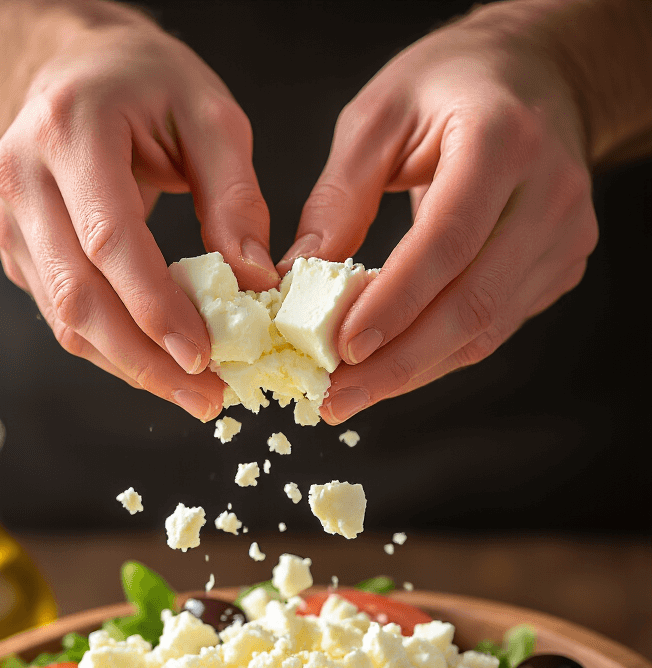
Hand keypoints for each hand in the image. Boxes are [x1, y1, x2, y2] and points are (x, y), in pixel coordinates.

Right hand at [0, 14, 277, 419]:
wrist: (78, 70)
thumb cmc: (147, 85)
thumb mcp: (210, 114)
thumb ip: (235, 196)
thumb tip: (254, 283)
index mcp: (70, 130)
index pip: (109, 241)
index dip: (155, 308)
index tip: (202, 356)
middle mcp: (23, 176)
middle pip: (79, 295)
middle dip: (145, 360)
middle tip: (204, 396)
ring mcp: (10, 218)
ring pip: (65, 319)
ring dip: (131, 367)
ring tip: (192, 393)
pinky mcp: (16, 250)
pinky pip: (64, 316)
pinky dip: (114, 350)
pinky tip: (161, 365)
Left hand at [278, 4, 598, 423]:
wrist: (540, 74)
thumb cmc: (452, 84)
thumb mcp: (381, 113)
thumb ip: (340, 196)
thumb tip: (297, 278)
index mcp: (503, 139)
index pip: (448, 241)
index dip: (396, 303)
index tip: (343, 348)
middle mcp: (549, 193)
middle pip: (474, 304)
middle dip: (399, 363)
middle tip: (335, 398)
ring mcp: (565, 237)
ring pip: (486, 331)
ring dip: (414, 371)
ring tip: (351, 394)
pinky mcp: (561, 267)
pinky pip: (494, 328)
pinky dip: (438, 354)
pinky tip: (391, 367)